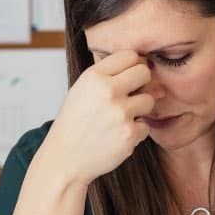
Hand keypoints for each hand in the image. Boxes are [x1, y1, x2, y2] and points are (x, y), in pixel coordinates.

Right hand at [38, 49, 154, 184]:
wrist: (65, 159)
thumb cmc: (75, 123)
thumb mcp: (83, 90)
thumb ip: (112, 76)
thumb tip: (149, 69)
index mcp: (94, 77)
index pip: (129, 55)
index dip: (132, 66)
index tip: (127, 78)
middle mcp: (108, 91)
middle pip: (144, 72)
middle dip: (142, 84)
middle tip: (129, 97)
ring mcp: (120, 113)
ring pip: (149, 100)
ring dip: (139, 110)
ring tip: (119, 119)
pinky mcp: (129, 134)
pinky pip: (146, 126)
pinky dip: (135, 132)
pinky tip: (116, 136)